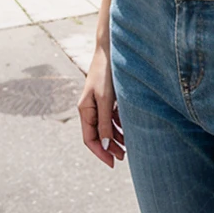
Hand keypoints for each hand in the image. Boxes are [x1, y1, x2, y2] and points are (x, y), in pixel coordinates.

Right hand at [78, 43, 125, 167]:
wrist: (110, 49)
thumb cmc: (106, 73)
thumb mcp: (105, 99)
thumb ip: (104, 122)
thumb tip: (103, 145)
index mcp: (85, 110)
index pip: (89, 139)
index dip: (100, 153)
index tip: (112, 163)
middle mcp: (90, 108)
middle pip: (98, 135)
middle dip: (109, 147)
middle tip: (123, 157)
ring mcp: (98, 102)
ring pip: (106, 126)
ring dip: (115, 137)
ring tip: (128, 146)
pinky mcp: (107, 96)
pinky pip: (111, 116)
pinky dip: (119, 124)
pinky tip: (128, 129)